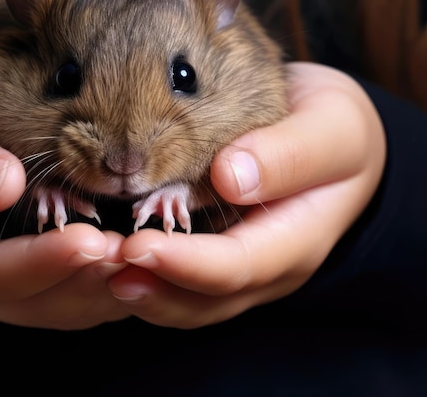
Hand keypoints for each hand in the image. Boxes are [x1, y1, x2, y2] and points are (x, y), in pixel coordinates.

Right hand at [0, 77, 128, 328]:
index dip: (43, 263)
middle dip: (93, 279)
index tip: (89, 239)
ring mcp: (16, 279)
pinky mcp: (43, 263)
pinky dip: (117, 271)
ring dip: (113, 282)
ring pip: (72, 301)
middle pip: (45, 300)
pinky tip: (147, 245)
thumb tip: (1, 183)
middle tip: (140, 252)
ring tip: (154, 252)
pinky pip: (84, 282)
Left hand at [109, 62, 385, 327]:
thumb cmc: (333, 129)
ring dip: (140, 285)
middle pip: (204, 296)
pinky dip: (145, 267)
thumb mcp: (329, 129)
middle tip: (98, 264)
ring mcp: (240, 258)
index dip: (186, 264)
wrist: (331, 134)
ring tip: (93, 264)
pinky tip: (110, 248)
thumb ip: (289, 154)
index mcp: (296, 239)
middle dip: (150, 285)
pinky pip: (180, 272)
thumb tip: (231, 178)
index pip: (236, 266)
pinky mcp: (218, 244)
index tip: (138, 247)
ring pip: (187, 296)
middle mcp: (264, 262)